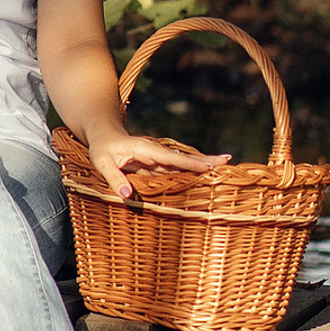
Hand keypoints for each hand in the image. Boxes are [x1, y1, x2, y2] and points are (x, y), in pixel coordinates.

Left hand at [85, 128, 228, 201]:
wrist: (104, 135)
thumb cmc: (101, 149)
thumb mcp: (101, 162)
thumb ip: (114, 177)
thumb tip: (127, 195)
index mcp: (145, 150)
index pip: (170, 157)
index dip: (189, 162)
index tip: (208, 165)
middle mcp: (156, 153)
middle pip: (183, 159)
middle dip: (205, 160)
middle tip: (228, 161)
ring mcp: (158, 160)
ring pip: (183, 164)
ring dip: (202, 166)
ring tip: (224, 169)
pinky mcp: (157, 166)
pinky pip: (177, 170)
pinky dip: (191, 173)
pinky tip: (205, 177)